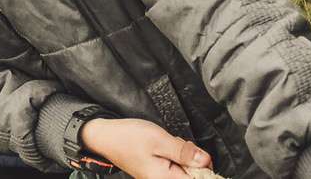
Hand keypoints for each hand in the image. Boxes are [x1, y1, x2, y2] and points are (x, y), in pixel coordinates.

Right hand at [80, 118, 210, 178]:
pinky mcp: (156, 171)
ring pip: (184, 170)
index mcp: (164, 178)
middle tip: (177, 144)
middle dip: (192, 159)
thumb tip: (205, 161)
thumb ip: (184, 152)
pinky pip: (174, 166)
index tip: (197, 153)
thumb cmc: (127, 137)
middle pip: (192, 176)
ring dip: (183, 156)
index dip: (204, 167)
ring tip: (169, 144)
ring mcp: (158, 177)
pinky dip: (174, 154)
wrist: (105, 136)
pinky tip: (165, 146)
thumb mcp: (159, 139)